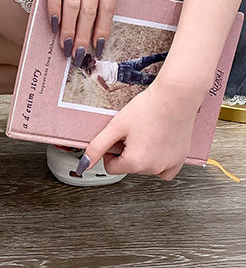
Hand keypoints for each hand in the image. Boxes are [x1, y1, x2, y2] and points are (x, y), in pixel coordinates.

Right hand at [41, 0, 118, 63]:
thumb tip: (94, 22)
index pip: (108, 5)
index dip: (103, 29)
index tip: (97, 49)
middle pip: (90, 9)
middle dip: (84, 35)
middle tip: (78, 55)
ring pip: (73, 4)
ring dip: (69, 28)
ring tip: (65, 45)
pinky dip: (54, 10)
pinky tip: (54, 24)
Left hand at [78, 79, 199, 180]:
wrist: (175, 96)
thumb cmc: (148, 108)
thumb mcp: (115, 126)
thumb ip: (98, 147)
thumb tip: (85, 164)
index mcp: (136, 162)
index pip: (111, 168)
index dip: (110, 152)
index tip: (116, 137)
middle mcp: (154, 168)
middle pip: (129, 167)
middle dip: (127, 152)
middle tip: (132, 132)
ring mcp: (170, 164)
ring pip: (146, 168)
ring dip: (142, 156)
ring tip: (145, 134)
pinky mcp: (181, 158)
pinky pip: (166, 170)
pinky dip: (159, 162)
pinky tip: (157, 146)